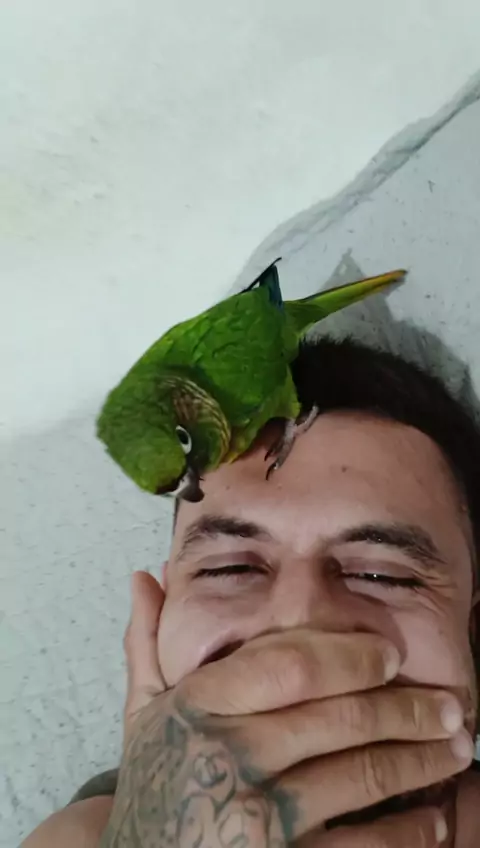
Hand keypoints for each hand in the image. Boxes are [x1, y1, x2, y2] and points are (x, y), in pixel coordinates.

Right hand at [101, 571, 472, 846]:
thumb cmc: (152, 783)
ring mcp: (256, 819)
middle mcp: (228, 757)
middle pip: (340, 717)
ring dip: (420, 759)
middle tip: (450, 705)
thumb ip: (147, 642)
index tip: (391, 655)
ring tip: (457, 747)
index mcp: (198, 707)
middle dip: (407, 708)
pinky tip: (435, 818)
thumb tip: (149, 575)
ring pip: (360, 775)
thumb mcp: (141, 713)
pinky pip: (360, 846)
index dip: (351, 656)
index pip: (290, 665)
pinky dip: (406, 830)